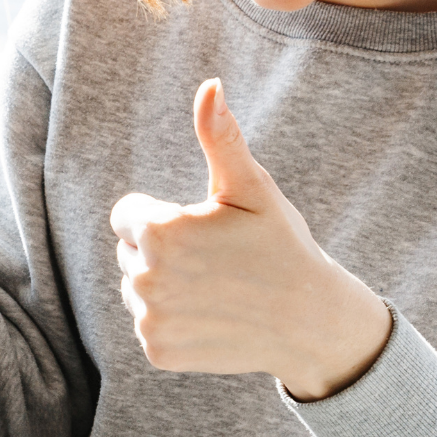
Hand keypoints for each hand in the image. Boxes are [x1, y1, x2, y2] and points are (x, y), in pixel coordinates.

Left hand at [110, 79, 391, 400]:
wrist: (310, 321)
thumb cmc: (280, 245)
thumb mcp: (252, 187)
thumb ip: (221, 137)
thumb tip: (210, 86)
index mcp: (160, 231)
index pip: (127, 214)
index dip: (164, 217)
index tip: (202, 228)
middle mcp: (145, 279)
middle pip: (130, 252)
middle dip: (162, 251)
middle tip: (216, 260)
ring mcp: (150, 319)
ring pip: (137, 289)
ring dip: (165, 287)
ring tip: (214, 288)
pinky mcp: (158, 351)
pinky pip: (149, 324)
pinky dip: (173, 322)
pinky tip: (210, 317)